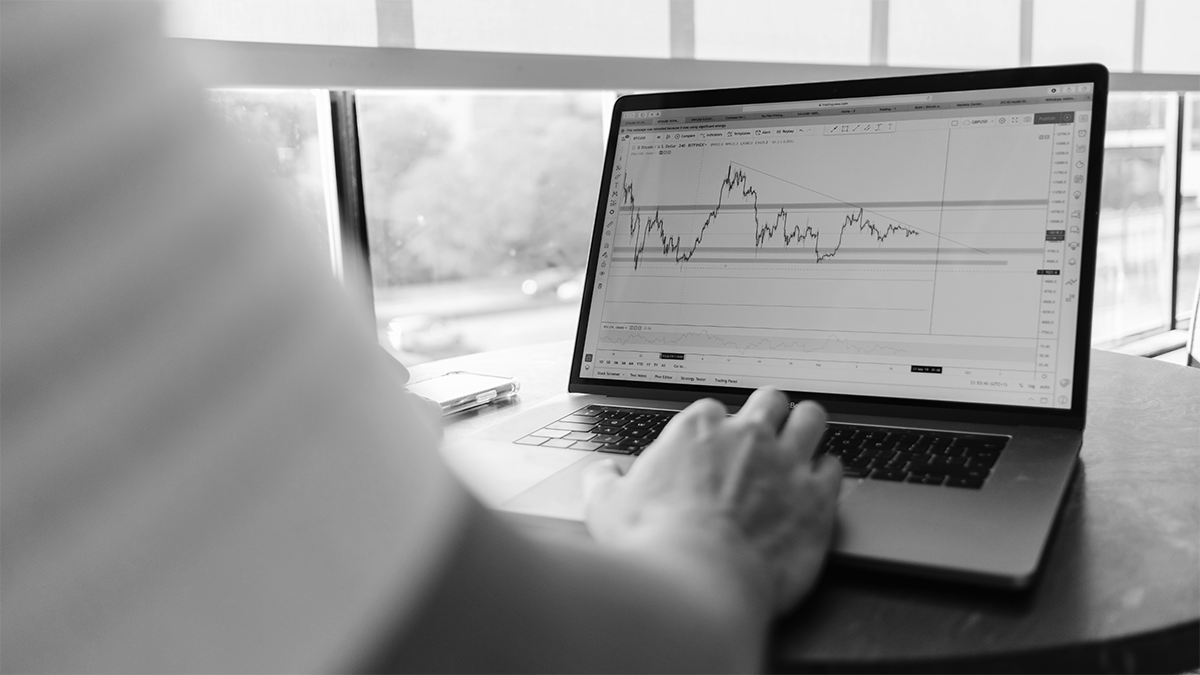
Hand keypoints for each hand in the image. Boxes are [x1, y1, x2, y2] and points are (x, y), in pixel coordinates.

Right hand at [582, 388, 841, 617]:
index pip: (712, 409)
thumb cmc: (653, 546)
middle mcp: (747, 436)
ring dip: (806, 427)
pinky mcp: (816, 498)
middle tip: (764, 432)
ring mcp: (786, 463)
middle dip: (768, 412)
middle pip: (769, 400)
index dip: (713, 429)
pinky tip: (820, 485)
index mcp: (697, 430)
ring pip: (811, 418)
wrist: (698, 584)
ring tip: (803, 438)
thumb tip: (601, 474)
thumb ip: (604, 481)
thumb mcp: (607, 507)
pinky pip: (835, 467)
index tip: (711, 446)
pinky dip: (827, 473)